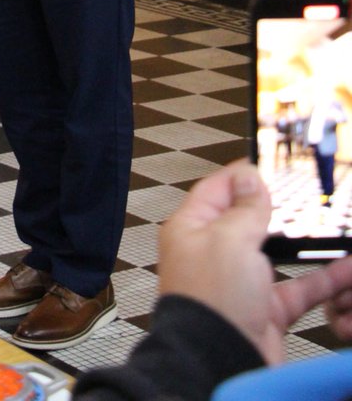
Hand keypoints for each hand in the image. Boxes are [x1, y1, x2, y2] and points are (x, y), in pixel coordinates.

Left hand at [159, 160, 351, 362]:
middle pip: (248, 219)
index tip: (270, 163)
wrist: (219, 365)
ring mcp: (239, 282)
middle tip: (303, 191)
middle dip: (278, 207)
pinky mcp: (264, 309)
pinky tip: (344, 267)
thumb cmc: (211, 303)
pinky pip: (298, 287)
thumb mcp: (230, 239)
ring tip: (326, 224)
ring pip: (277, 253)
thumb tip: (251, 178)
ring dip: (304, 242)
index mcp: (192, 228)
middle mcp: (213, 253)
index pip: (217, 188)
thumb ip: (245, 208)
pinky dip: (322, 278)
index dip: (244, 174)